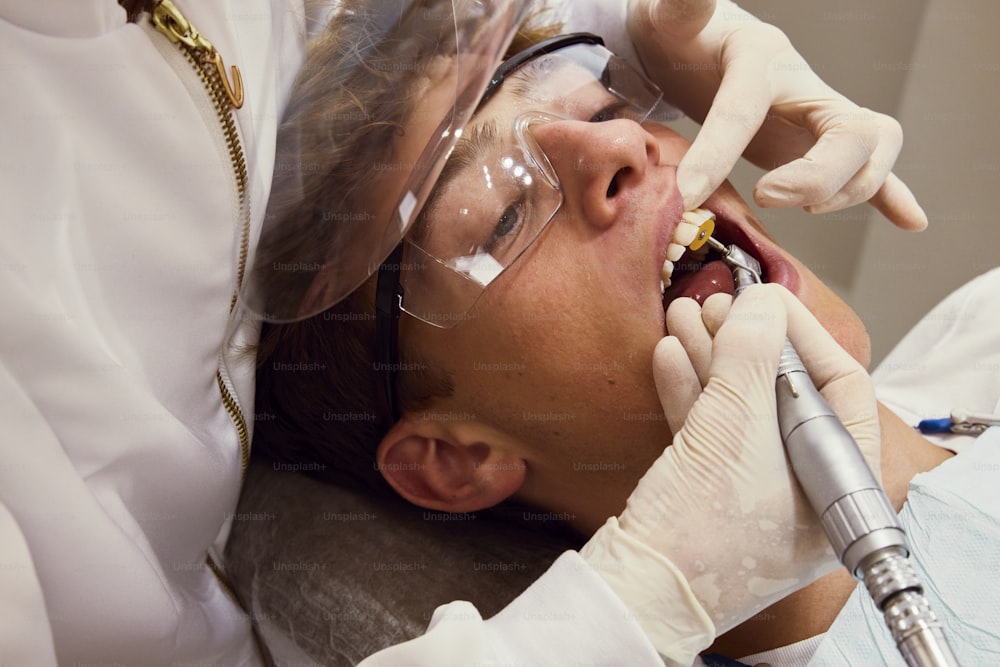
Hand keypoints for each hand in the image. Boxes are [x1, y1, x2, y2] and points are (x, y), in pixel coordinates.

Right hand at [581, 286, 879, 664]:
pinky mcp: (713, 492)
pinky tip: (670, 356)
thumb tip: (762, 302)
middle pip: (784, 392)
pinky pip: (711, 429)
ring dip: (710, 357)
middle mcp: (805, 489)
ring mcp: (757, 492)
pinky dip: (690, 389)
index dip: (802, 333)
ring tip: (683, 316)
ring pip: (741, 406)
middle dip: (746, 341)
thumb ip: (753, 354)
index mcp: (839, 484)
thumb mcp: (735, 426)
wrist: (639, 589)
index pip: (839, 386)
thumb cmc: (702, 528)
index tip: (765, 297)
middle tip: (716, 303)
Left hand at [628, 0, 926, 230]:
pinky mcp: (823, 141)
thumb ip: (685, 4)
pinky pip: (867, 169)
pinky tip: (910, 221)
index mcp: (762, 56)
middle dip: (815, 176)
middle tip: (764, 196)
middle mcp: (805, 85)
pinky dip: (890, 195)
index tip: (689, 194)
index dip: (718, 152)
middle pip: (850, 132)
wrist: (701, 46)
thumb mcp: (675, 20)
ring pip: (872, 150)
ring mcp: (821, 114)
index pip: (748, 106)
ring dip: (850, 188)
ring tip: (804, 208)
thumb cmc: (684, 38)